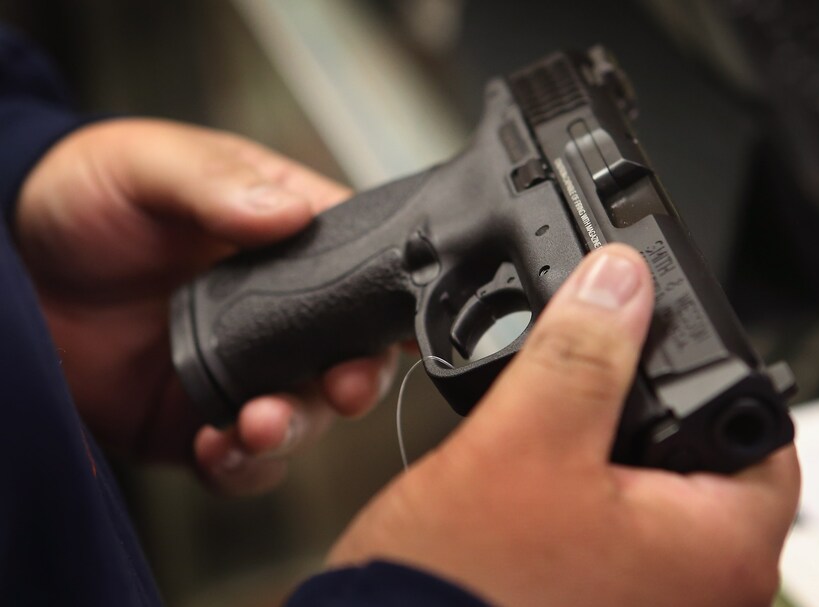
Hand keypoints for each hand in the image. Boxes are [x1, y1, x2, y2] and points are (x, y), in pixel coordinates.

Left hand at [14, 118, 396, 493]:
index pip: (363, 271)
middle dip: (354, 381)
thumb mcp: (152, 164)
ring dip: (295, 429)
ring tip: (259, 424)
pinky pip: (240, 458)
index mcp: (287, 241)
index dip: (389, 305)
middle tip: (341, 387)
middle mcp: (277, 312)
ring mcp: (242, 368)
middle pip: (347, 355)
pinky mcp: (198, 416)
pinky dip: (240, 465)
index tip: (400, 332)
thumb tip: (287, 210)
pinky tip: (216, 447)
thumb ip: (216, 184)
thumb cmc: (89, 192)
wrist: (9, 259)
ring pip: (303, 416)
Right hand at [328, 244, 799, 605]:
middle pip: (702, 456)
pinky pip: (615, 523)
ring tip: (562, 416)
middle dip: (647, 404)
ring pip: (651, 488)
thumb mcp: (523, 443)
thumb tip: (619, 280)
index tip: (658, 339)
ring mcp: (647, 599)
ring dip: (609, 444)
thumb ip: (580, 355)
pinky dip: (588, 484)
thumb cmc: (462, 585)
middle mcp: (698, 590)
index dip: (709, 368)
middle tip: (598, 371)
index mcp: (715, 553)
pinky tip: (544, 465)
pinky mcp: (599, 598)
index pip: (759, 430)